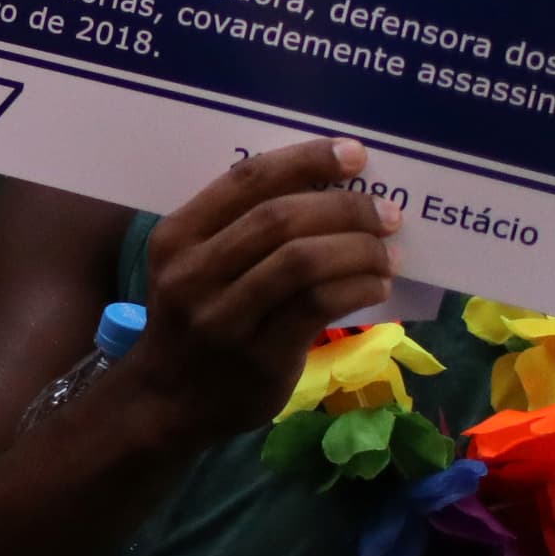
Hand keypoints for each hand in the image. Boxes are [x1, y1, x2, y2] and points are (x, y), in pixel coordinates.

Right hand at [111, 138, 401, 445]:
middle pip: (280, 219)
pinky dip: (357, 287)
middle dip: (345, 208)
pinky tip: (376, 285)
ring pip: (303, 262)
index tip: (354, 154)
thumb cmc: (192, 320)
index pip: (247, 180)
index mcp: (177, 237)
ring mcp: (225, 318)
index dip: (306, 160)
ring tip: (388, 252)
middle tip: (386, 213)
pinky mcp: (259, 356)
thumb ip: (238, 229)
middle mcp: (194, 273)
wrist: (166, 401)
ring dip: (359, 249)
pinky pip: (318, 306)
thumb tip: (328, 189)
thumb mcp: (192, 266)